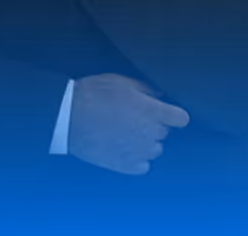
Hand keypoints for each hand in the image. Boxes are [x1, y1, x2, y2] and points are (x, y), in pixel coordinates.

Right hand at [68, 74, 189, 175]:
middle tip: (131, 118)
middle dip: (152, 125)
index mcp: (153, 111)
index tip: (163, 113)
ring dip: (144, 142)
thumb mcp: (119, 81)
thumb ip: (144, 89)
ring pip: (154, 149)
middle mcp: (151, 134)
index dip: (172, 115)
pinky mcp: (127, 166)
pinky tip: (121, 148)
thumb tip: (159, 96)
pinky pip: (143, 166)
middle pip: (164, 133)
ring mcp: (140, 152)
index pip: (180, 118)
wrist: (67, 116)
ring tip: (123, 134)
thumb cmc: (93, 94)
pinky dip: (136, 159)